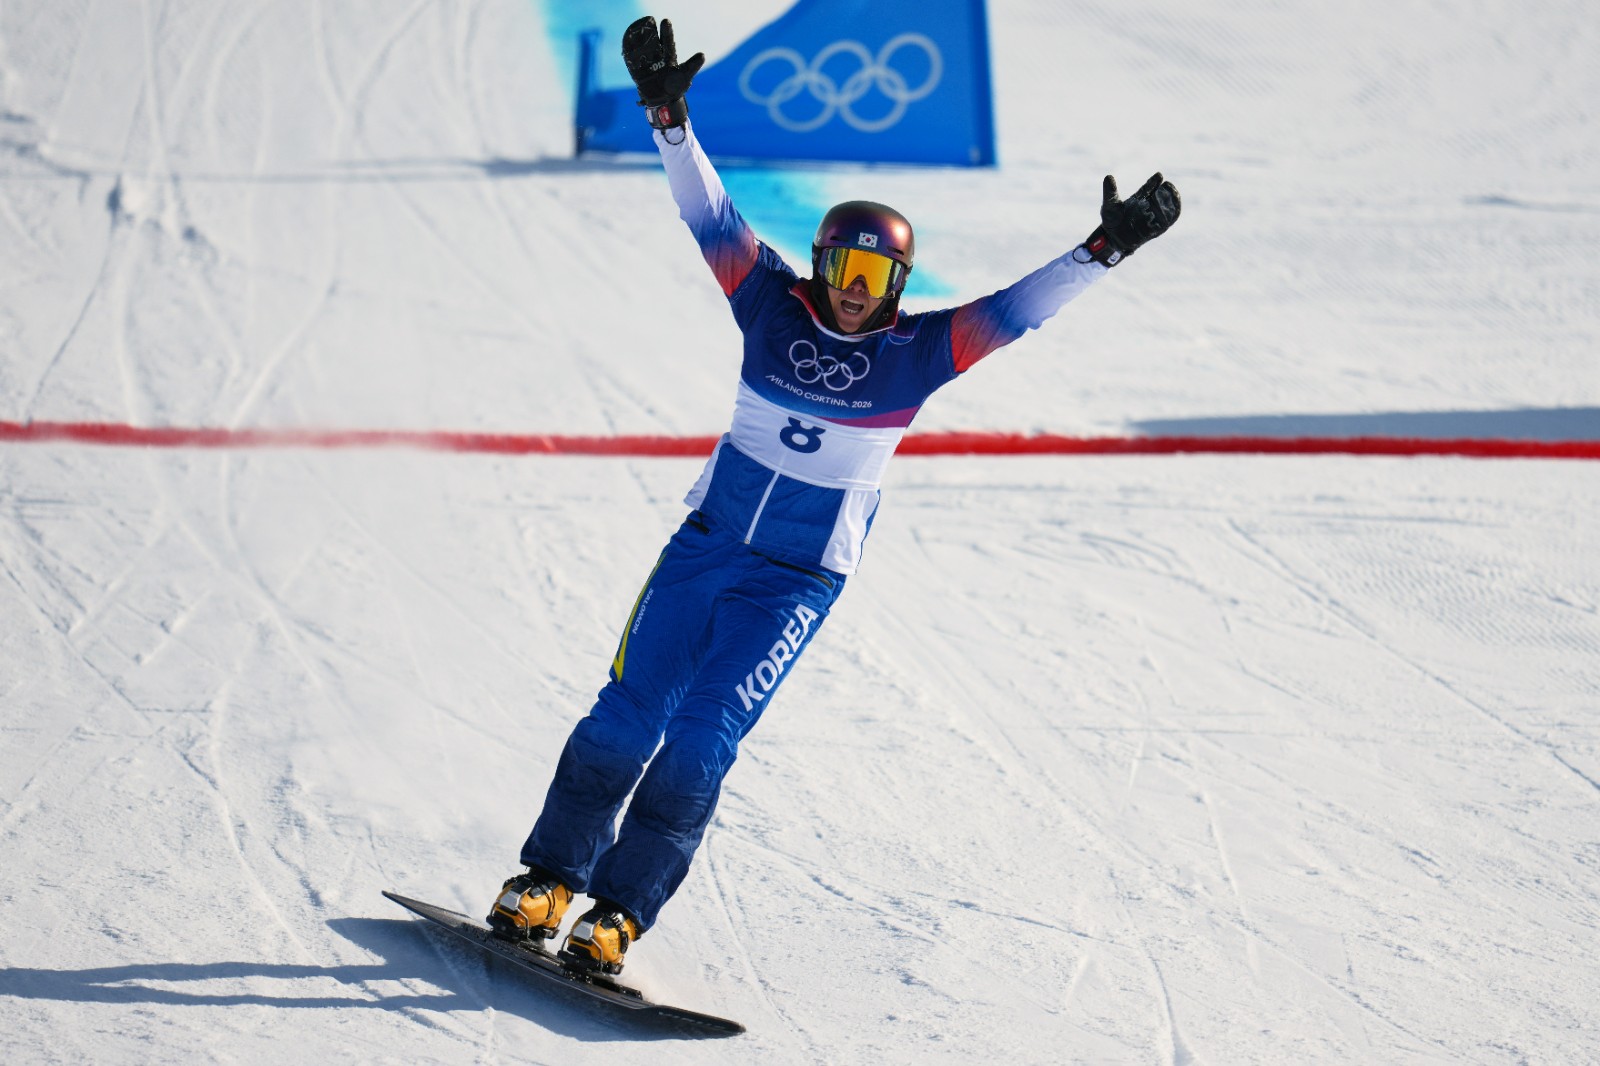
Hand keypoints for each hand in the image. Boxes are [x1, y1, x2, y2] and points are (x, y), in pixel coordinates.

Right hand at [621, 16, 705, 130]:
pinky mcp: (638, 73)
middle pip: (653, 43)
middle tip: (649, 21)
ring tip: (636, 31)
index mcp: (669, 58)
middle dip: (651, 33)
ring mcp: (647, 65)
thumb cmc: (676, 89)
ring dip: (639, 42)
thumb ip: (692, 66)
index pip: (668, 42)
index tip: (666, 21)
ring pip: (642, 50)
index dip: (667, 32)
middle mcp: (657, 59)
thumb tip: (702, 55)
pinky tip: (627, 47)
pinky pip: (633, 63)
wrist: (664, 103)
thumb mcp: (685, 76)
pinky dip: (630, 55)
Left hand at [1082, 172, 1180, 265]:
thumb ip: (1110, 191)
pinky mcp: (1153, 230)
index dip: (1154, 182)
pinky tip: (1173, 211)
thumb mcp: (1109, 204)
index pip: (1148, 188)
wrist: (1111, 239)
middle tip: (1169, 185)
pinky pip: (1164, 223)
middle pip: (1159, 197)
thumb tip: (1108, 176)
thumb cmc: (1110, 220)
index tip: (1159, 175)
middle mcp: (1146, 207)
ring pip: (1164, 209)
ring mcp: (1150, 219)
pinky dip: (1169, 217)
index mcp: (1138, 199)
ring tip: (1174, 196)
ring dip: (1170, 203)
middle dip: (1165, 191)